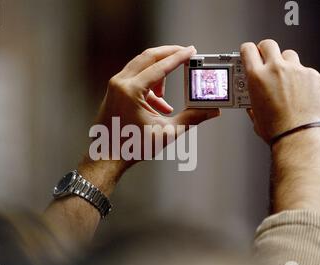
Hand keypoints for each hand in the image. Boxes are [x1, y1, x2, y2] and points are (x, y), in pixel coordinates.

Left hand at [94, 45, 219, 169]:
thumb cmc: (132, 146)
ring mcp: (115, 86)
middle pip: (148, 57)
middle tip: (186, 53)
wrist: (107, 156)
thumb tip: (212, 111)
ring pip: (141, 67)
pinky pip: (135, 79)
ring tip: (167, 98)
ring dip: (159, 74)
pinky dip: (150, 86)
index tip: (192, 51)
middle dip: (169, 54)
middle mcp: (120, 83)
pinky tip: (159, 107)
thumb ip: (191, 119)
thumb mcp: (166, 132)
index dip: (178, 58)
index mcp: (130, 91)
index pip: (160, 67)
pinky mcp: (114, 91)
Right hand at [241, 39, 319, 143]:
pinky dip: (301, 78)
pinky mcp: (313, 76)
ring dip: (285, 63)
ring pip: (289, 55)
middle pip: (269, 44)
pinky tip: (300, 92)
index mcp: (257, 77)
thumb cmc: (277, 130)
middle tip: (266, 60)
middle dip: (266, 51)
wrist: (298, 137)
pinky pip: (305, 70)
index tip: (249, 53)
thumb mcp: (254, 112)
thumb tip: (253, 95)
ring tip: (285, 79)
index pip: (248, 49)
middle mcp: (276, 69)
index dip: (248, 50)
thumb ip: (252, 97)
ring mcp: (297, 71)